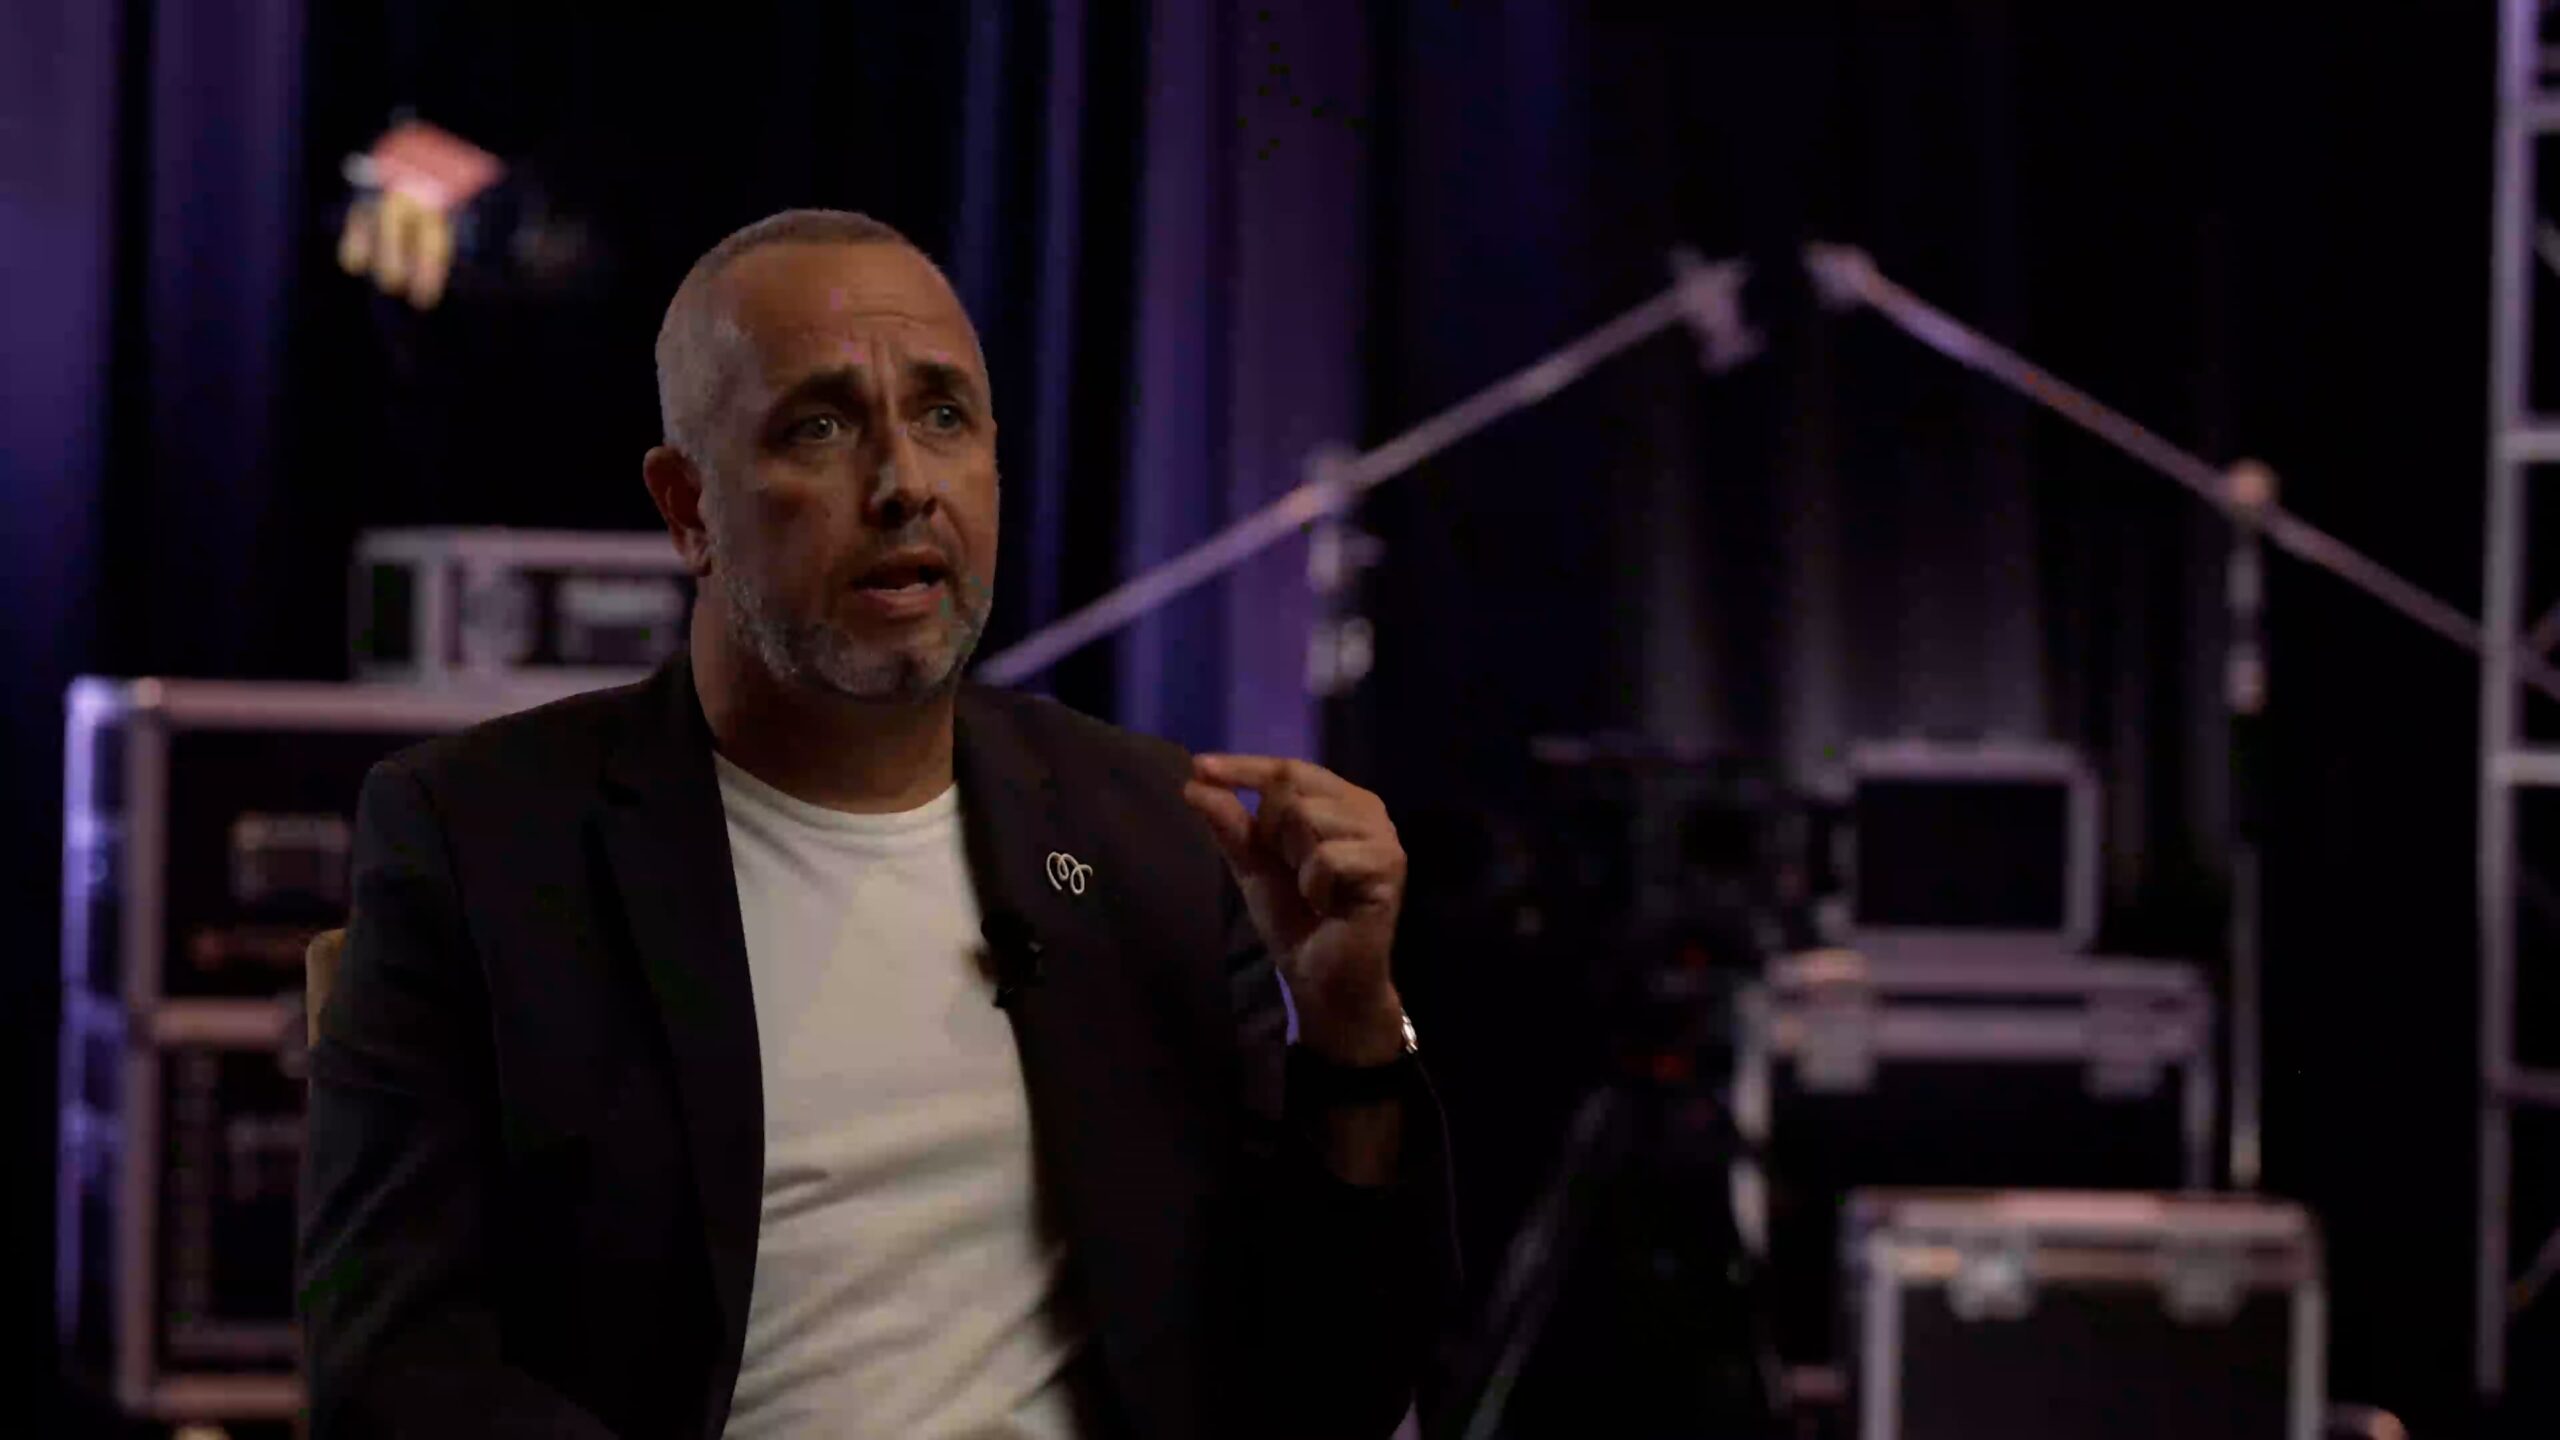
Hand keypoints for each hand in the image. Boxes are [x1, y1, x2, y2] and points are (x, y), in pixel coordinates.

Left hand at [1182, 754, 1407, 1064]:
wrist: (1322, 979)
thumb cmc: (1295, 919)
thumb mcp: (1253, 866)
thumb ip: (1230, 825)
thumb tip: (1194, 783)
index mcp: (1337, 800)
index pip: (1287, 769)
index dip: (1244, 767)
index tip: (1199, 766)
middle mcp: (1366, 808)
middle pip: (1293, 789)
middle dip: (1272, 832)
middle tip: (1289, 871)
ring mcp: (1383, 835)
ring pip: (1308, 817)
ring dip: (1294, 860)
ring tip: (1312, 890)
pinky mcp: (1389, 865)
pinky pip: (1327, 856)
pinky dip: (1313, 884)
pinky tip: (1327, 905)